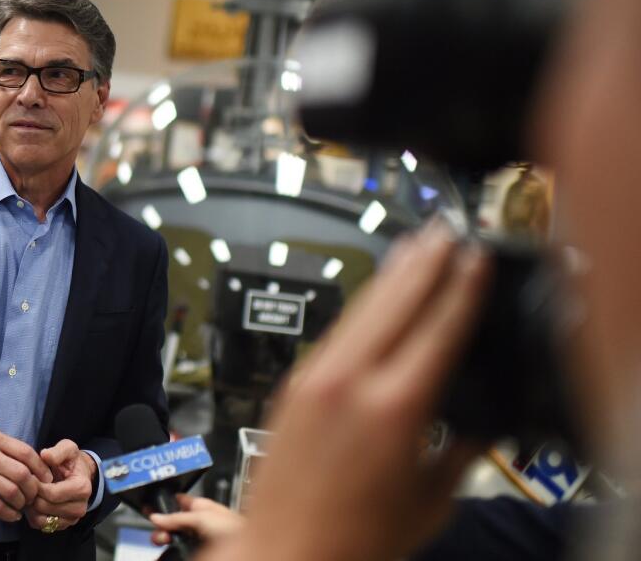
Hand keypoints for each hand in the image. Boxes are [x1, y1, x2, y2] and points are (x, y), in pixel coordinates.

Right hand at [0, 429, 53, 521]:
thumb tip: (36, 465)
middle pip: (22, 474)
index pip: (26, 452)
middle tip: (34, 495)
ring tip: (22, 505)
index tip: (46, 478)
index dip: (40, 468)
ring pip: (12, 491)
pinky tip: (13, 515)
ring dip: (22, 502)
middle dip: (33, 488)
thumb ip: (9, 449)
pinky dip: (10, 514)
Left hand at [24, 439, 95, 532]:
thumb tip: (45, 455)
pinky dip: (33, 516)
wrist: (79, 474)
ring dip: (31, 507)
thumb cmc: (71, 461)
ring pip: (42, 520)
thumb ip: (58, 451)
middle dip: (32, 496)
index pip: (52, 494)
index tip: (29, 476)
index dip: (37, 486)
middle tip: (25, 485)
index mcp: (82, 488)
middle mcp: (80, 507)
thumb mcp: (68, 449)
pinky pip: (42, 526)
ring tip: (28, 492)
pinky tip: (32, 502)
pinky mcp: (63, 525)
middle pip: (46, 508)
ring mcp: (72, 519)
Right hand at [147, 494, 243, 545]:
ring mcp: (197, 542)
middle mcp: (200, 524)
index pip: (178, 502)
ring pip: (173, 540)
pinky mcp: (196, 553)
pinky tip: (163, 555)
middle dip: (162, 527)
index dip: (164, 504)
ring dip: (163, 540)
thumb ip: (177, 516)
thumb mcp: (202, 517)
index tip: (149, 508)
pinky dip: (168, 554)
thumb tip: (155, 516)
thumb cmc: (235, 531)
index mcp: (203, 508)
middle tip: (160, 535)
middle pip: (172, 524)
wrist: (244, 548)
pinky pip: (177, 553)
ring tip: (161, 543)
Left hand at [202, 222, 488, 560]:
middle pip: (393, 301)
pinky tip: (373, 297)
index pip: (437, 327)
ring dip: (390, 274)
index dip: (461, 286)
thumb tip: (476, 426)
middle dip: (423, 261)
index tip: (476, 256)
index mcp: (393, 407)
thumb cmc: (350, 539)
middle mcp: (348, 381)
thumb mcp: (429, 499)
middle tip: (443, 230)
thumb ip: (457, 454)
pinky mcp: (293, 385)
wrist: (281, 552)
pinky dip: (361, 306)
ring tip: (413, 247)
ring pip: (359, 309)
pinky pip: (335, 331)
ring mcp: (314, 378)